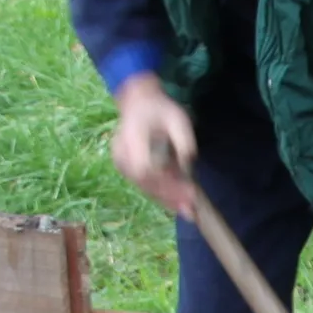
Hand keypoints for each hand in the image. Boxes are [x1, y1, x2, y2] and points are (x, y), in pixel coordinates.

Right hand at [109, 74, 199, 216]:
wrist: (138, 102)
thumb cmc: (160, 109)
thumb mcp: (178, 118)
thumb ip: (184, 140)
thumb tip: (188, 164)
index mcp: (132, 137)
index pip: (145, 168)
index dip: (167, 184)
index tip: (188, 191)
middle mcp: (121, 152)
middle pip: (144, 182)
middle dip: (169, 197)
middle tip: (192, 209)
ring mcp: (120, 161)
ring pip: (143, 187)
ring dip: (165, 199)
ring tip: (188, 210)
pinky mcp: (124, 168)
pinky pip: (142, 184)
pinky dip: (160, 194)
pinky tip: (177, 202)